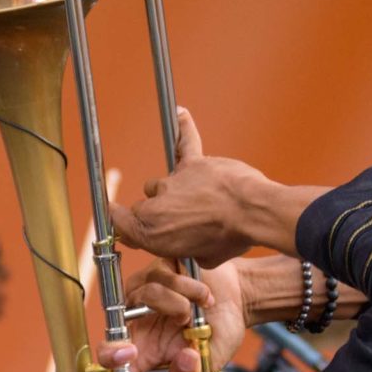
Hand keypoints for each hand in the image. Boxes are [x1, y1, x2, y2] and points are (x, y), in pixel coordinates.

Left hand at [105, 257, 244, 371]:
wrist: (237, 299)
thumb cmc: (219, 332)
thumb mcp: (210, 364)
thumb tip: (185, 360)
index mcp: (144, 351)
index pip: (111, 361)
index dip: (109, 359)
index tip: (129, 355)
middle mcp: (136, 322)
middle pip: (114, 323)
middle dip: (148, 315)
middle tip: (176, 325)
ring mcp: (142, 293)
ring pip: (146, 294)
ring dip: (180, 305)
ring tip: (198, 311)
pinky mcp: (155, 269)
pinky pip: (162, 275)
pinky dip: (190, 287)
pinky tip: (203, 296)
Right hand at [111, 107, 280, 265]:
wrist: (252, 213)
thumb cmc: (230, 238)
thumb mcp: (204, 258)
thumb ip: (185, 248)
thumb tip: (187, 243)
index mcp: (151, 234)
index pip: (120, 224)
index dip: (126, 227)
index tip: (130, 229)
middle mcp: (155, 206)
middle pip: (144, 206)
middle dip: (159, 214)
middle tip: (184, 222)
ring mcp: (171, 182)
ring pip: (160, 184)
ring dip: (173, 191)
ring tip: (199, 200)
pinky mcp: (192, 163)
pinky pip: (185, 141)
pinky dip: (183, 127)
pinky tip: (181, 112)